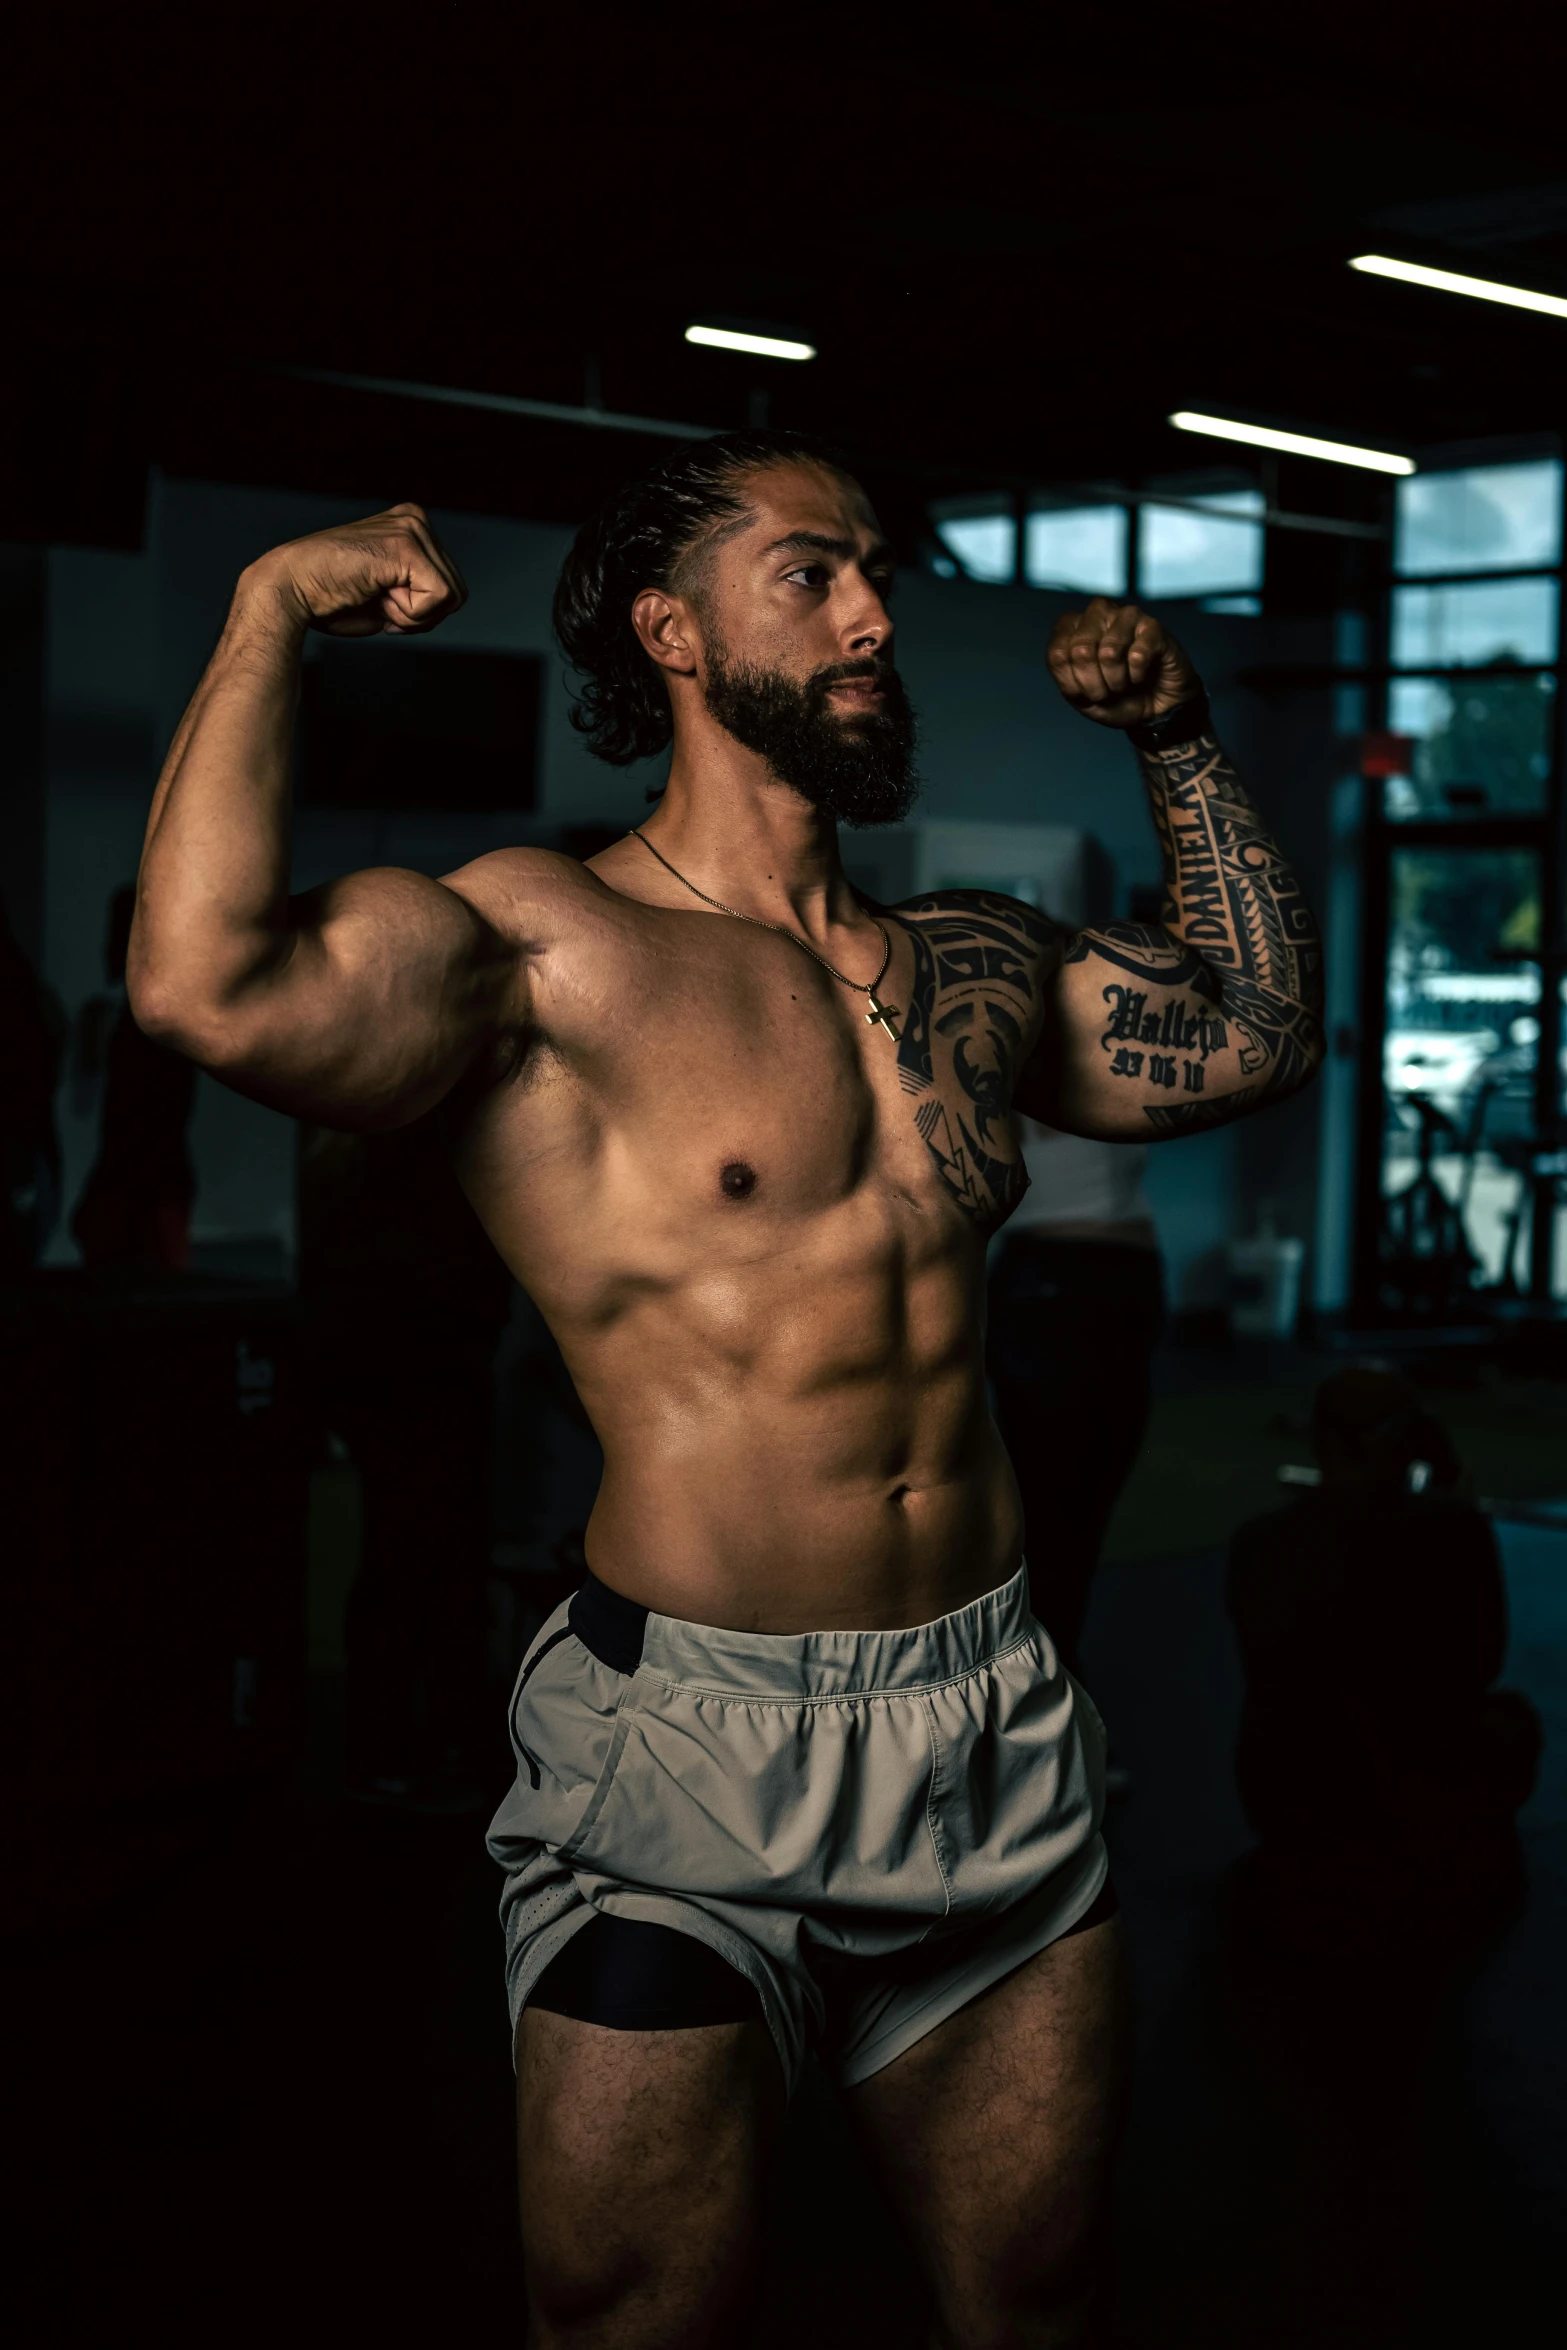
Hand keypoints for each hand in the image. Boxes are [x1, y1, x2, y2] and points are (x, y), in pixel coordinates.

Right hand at [245, 502, 466, 637]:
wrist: (290, 589)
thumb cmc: (330, 597)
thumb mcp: (388, 589)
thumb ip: (419, 588)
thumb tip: (452, 598)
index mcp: (412, 526)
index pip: (450, 588)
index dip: (421, 612)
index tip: (382, 602)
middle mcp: (415, 519)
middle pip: (457, 594)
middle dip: (421, 615)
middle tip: (379, 603)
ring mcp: (411, 527)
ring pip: (451, 597)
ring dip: (413, 614)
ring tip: (376, 596)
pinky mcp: (406, 545)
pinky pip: (439, 597)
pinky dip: (410, 613)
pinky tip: (378, 596)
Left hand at [1046, 598, 1199, 727]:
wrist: (1153, 709)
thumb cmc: (1114, 698)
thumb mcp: (1080, 698)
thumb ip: (1067, 678)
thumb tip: (1080, 652)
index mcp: (1071, 626)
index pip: (1057, 655)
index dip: (1072, 684)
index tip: (1086, 692)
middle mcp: (1097, 613)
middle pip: (1081, 651)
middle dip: (1094, 685)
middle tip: (1107, 691)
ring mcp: (1126, 616)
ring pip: (1109, 652)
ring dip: (1117, 682)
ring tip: (1125, 683)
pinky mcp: (1152, 626)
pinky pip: (1137, 656)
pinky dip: (1138, 676)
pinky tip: (1142, 675)